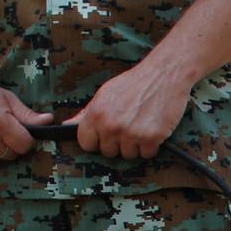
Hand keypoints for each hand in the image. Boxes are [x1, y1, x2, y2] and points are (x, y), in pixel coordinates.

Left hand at [66, 60, 193, 159]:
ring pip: (128, 155)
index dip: (97, 140)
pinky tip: (153, 128)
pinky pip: (147, 154)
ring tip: (141, 125)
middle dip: (118, 143)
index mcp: (96, 114)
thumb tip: (67, 126)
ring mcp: (131, 134)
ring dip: (136, 145)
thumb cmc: (134, 83)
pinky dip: (152, 145)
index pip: (86, 144)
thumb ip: (87, 113)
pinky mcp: (151, 139)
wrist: (163, 75)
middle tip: (129, 125)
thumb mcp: (105, 94)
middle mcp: (111, 126)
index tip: (106, 135)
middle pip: (109, 152)